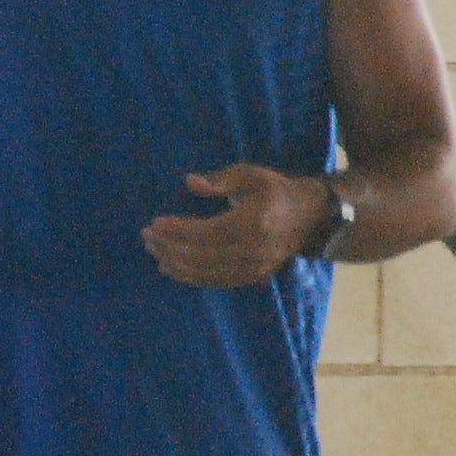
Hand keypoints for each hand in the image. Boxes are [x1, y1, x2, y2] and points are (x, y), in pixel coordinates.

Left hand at [142, 165, 321, 290]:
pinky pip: (214, 281)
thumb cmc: (275, 191)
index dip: (177, 230)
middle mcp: (252, 250)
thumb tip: (190, 183)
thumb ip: (221, 180)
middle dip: (169, 247)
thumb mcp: (251, 174)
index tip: (154, 223)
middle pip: (200, 256)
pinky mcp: (250, 278)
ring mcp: (252, 268)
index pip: (206, 232)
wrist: (308, 218)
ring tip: (153, 250)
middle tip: (146, 236)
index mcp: (253, 222)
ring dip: (174, 263)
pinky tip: (171, 267)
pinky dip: (189, 276)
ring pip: (204, 273)